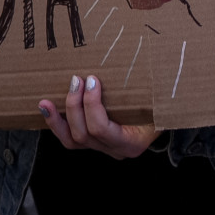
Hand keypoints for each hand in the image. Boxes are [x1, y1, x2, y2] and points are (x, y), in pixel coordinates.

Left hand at [40, 73, 156, 158]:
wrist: (168, 118)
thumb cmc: (166, 105)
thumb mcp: (162, 100)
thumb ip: (152, 91)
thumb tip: (143, 64)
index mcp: (133, 143)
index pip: (102, 129)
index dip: (92, 105)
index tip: (92, 80)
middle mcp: (116, 151)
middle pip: (85, 134)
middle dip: (76, 106)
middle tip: (76, 80)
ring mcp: (104, 149)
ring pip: (73, 141)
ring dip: (59, 119)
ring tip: (46, 102)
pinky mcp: (94, 143)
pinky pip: (71, 139)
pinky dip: (58, 124)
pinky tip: (47, 110)